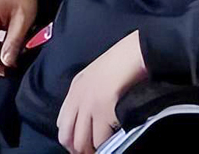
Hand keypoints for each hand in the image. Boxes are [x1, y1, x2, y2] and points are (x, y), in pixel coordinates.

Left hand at [57, 30, 148, 153]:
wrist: (136, 54)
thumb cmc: (122, 62)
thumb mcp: (95, 76)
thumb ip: (87, 95)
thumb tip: (89, 120)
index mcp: (75, 89)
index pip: (62, 124)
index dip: (70, 140)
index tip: (82, 146)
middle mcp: (78, 99)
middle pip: (67, 137)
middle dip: (78, 150)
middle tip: (91, 153)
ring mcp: (90, 106)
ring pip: (82, 143)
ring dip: (92, 150)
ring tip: (104, 150)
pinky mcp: (104, 112)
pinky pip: (101, 140)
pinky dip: (106, 145)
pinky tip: (114, 141)